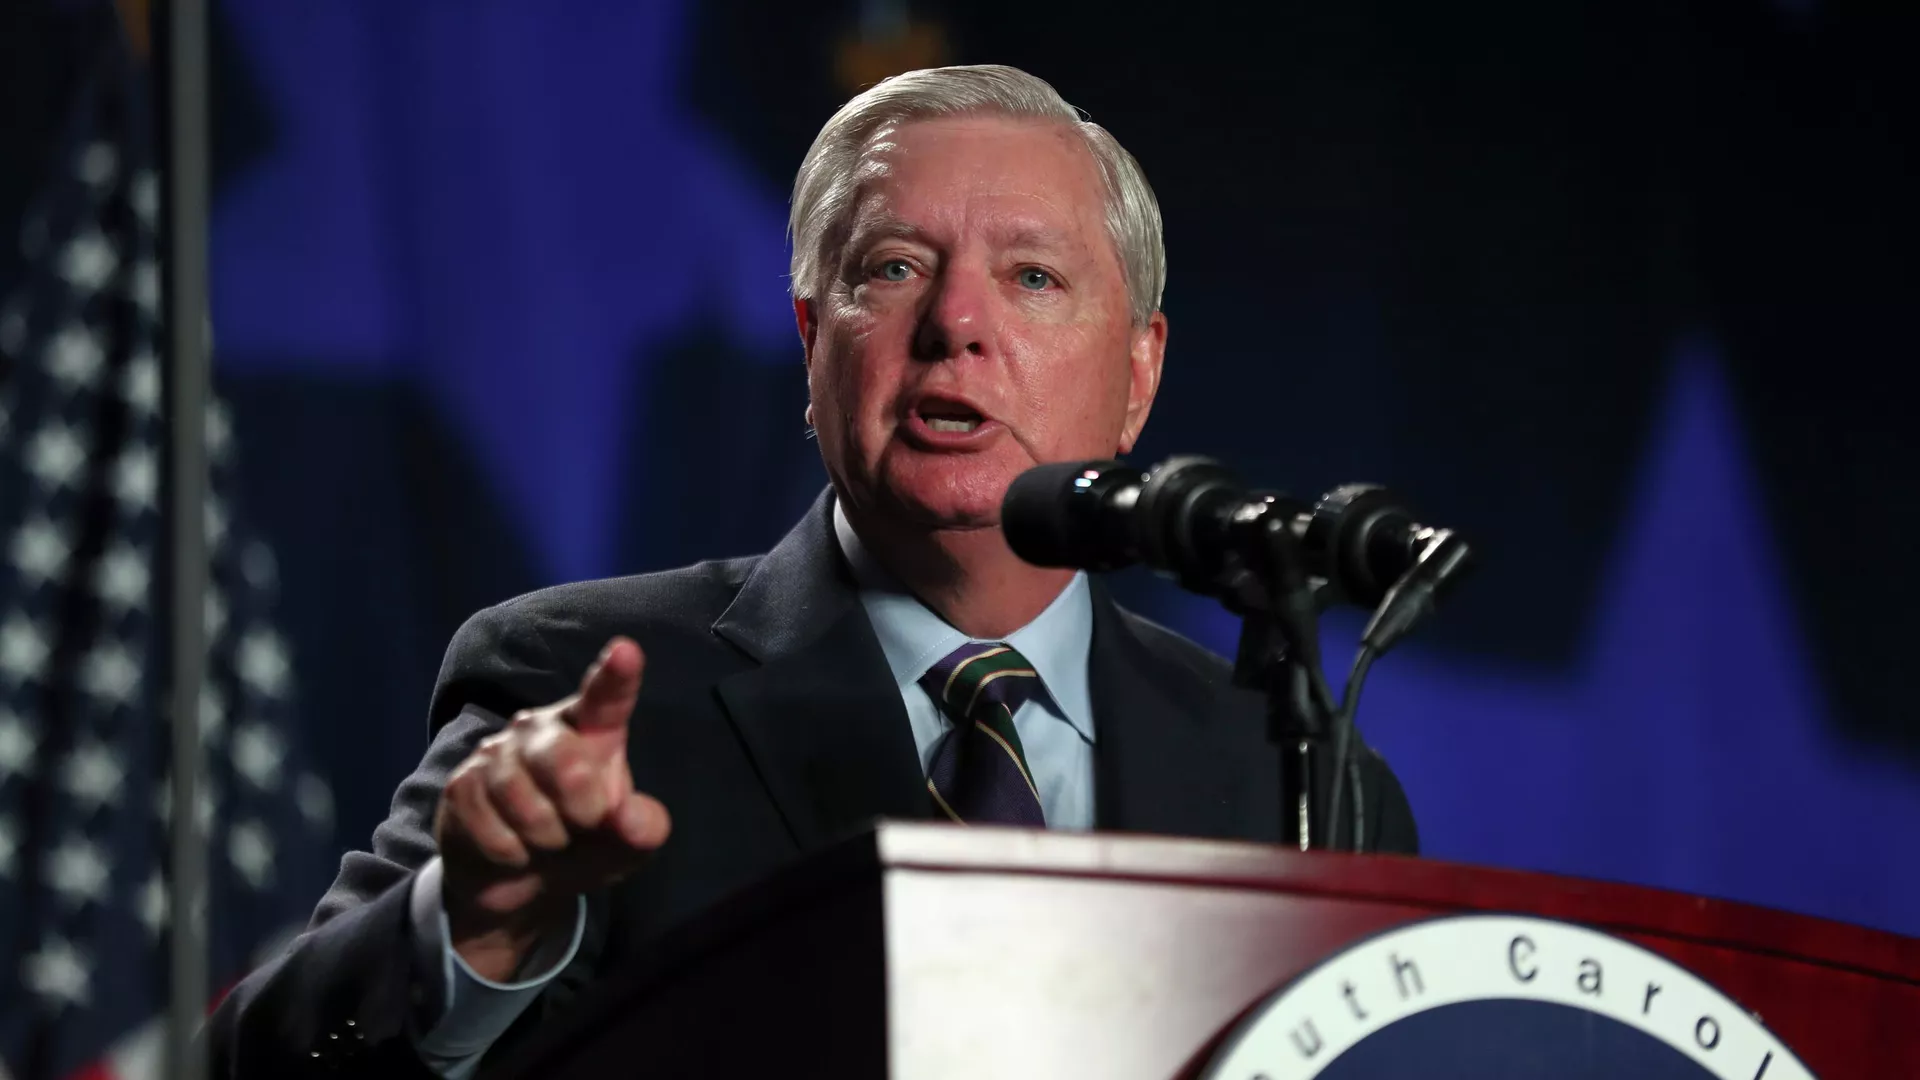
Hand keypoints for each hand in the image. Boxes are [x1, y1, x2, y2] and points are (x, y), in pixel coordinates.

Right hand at [433, 636, 670, 980]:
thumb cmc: (584, 843)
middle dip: (582, 808)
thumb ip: (643, 828)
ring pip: (523, 799)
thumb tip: (627, 817)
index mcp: (591, 727)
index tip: (625, 652)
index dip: (616, 676)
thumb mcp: (626, 843)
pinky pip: (490, 825)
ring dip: (545, 836)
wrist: (518, 881)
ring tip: (549, 839)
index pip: (605, 697)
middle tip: (584, 823)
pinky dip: (511, 852)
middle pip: (565, 760)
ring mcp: (496, 752)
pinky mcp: (461, 784)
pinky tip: (515, 850)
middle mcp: (541, 727)